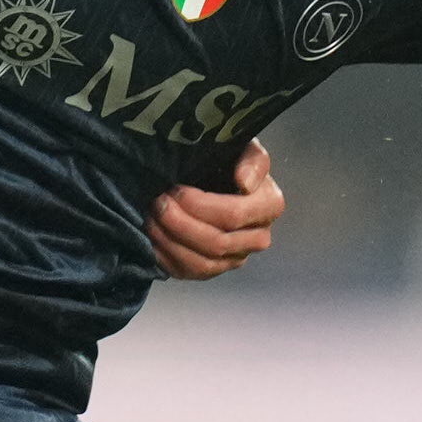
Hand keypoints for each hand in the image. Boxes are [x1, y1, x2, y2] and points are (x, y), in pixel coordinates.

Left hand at [150, 143, 282, 279]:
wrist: (220, 176)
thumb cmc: (231, 160)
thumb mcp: (246, 148)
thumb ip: (253, 161)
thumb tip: (244, 183)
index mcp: (269, 206)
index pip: (233, 215)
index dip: (199, 206)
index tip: (176, 190)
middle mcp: (258, 238)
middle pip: (216, 242)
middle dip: (180, 223)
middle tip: (158, 203)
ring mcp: (236, 258)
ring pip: (202, 263)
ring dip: (171, 241)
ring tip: (152, 218)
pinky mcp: (215, 270)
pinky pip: (189, 273)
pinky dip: (166, 257)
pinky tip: (153, 238)